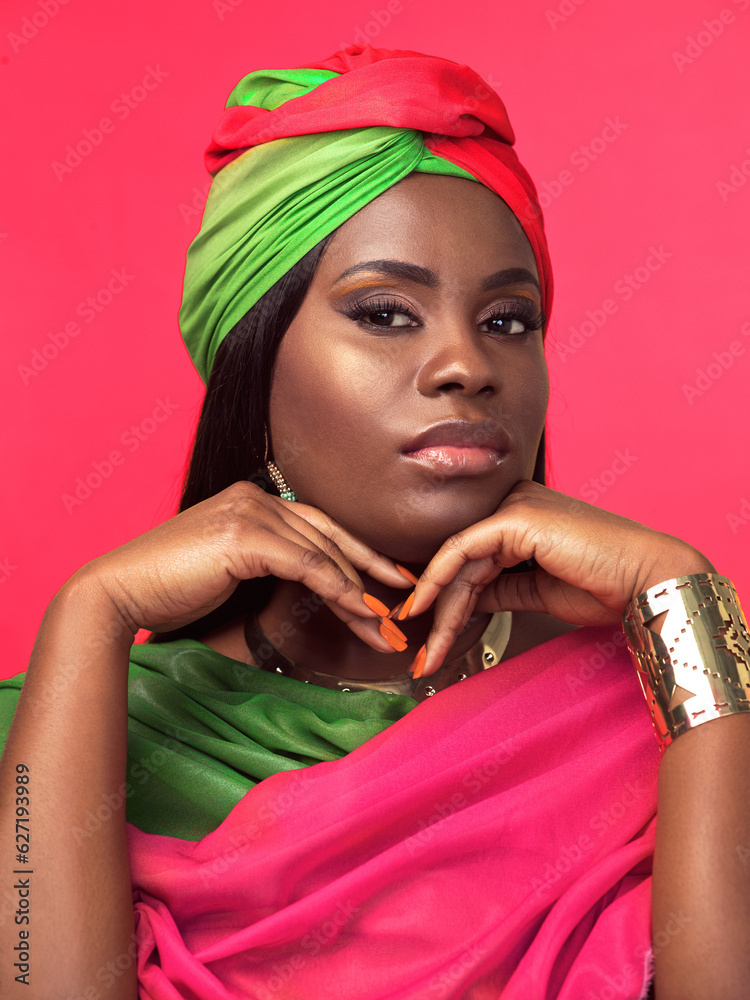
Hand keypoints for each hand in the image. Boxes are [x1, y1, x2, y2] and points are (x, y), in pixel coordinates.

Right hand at [75, 481, 412, 650]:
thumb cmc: (169, 589)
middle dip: (371, 577)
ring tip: (384, 628)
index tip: (389, 581)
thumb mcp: (230, 570)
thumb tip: (309, 582)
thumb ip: (267, 564)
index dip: (360, 555)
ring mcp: (251, 512)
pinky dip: (339, 590)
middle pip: (331, 539)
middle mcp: (257, 498)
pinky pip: (308, 565)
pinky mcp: (246, 535)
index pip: (321, 528)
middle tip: (402, 607)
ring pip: (325, 554)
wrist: (120, 591)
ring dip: (360, 595)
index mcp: (253, 500)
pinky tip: (360, 613)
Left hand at [403, 480, 714, 676]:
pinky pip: (462, 550)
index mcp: (523, 517)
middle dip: (438, 611)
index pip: (472, 558)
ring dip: (439, 611)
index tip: (430, 634)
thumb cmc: (604, 587)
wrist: (645, 580)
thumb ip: (500, 589)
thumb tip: (465, 603)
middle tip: (424, 653)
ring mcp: (514, 507)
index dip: (447, 597)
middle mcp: (514, 504)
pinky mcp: (514, 519)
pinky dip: (438, 582)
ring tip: (430, 651)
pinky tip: (426, 611)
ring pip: (457, 561)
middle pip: (461, 561)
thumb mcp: (538, 591)